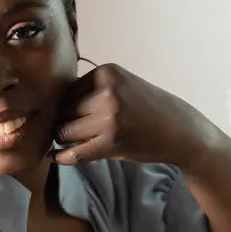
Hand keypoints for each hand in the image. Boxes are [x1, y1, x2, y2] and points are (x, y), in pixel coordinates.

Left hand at [53, 64, 210, 168]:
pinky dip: (63, 157)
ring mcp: (109, 117)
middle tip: (67, 132)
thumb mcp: (123, 86)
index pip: (67, 90)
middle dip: (62, 122)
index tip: (68, 117)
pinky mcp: (112, 142)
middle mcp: (107, 92)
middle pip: (64, 110)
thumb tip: (50, 101)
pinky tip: (57, 158)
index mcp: (107, 73)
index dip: (64, 106)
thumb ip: (92, 89)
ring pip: (66, 130)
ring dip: (63, 139)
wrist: (180, 131)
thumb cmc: (148, 109)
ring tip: (69, 143)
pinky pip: (76, 152)